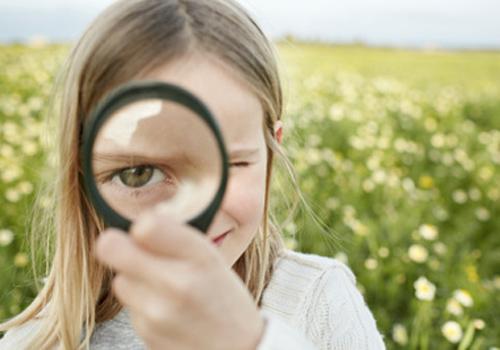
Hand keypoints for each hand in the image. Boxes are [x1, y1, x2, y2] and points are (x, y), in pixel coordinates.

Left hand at [94, 207, 264, 349]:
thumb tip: (136, 224)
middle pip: (111, 247)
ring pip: (119, 279)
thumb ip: (175, 239)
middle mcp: (176, 284)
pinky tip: (166, 309)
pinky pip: (129, 307)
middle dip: (115, 244)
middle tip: (128, 248)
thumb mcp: (212, 259)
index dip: (142, 225)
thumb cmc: (224, 298)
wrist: (237, 349)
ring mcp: (157, 313)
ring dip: (133, 278)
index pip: (145, 226)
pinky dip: (142, 304)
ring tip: (161, 286)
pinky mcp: (145, 333)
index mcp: (200, 257)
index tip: (150, 231)